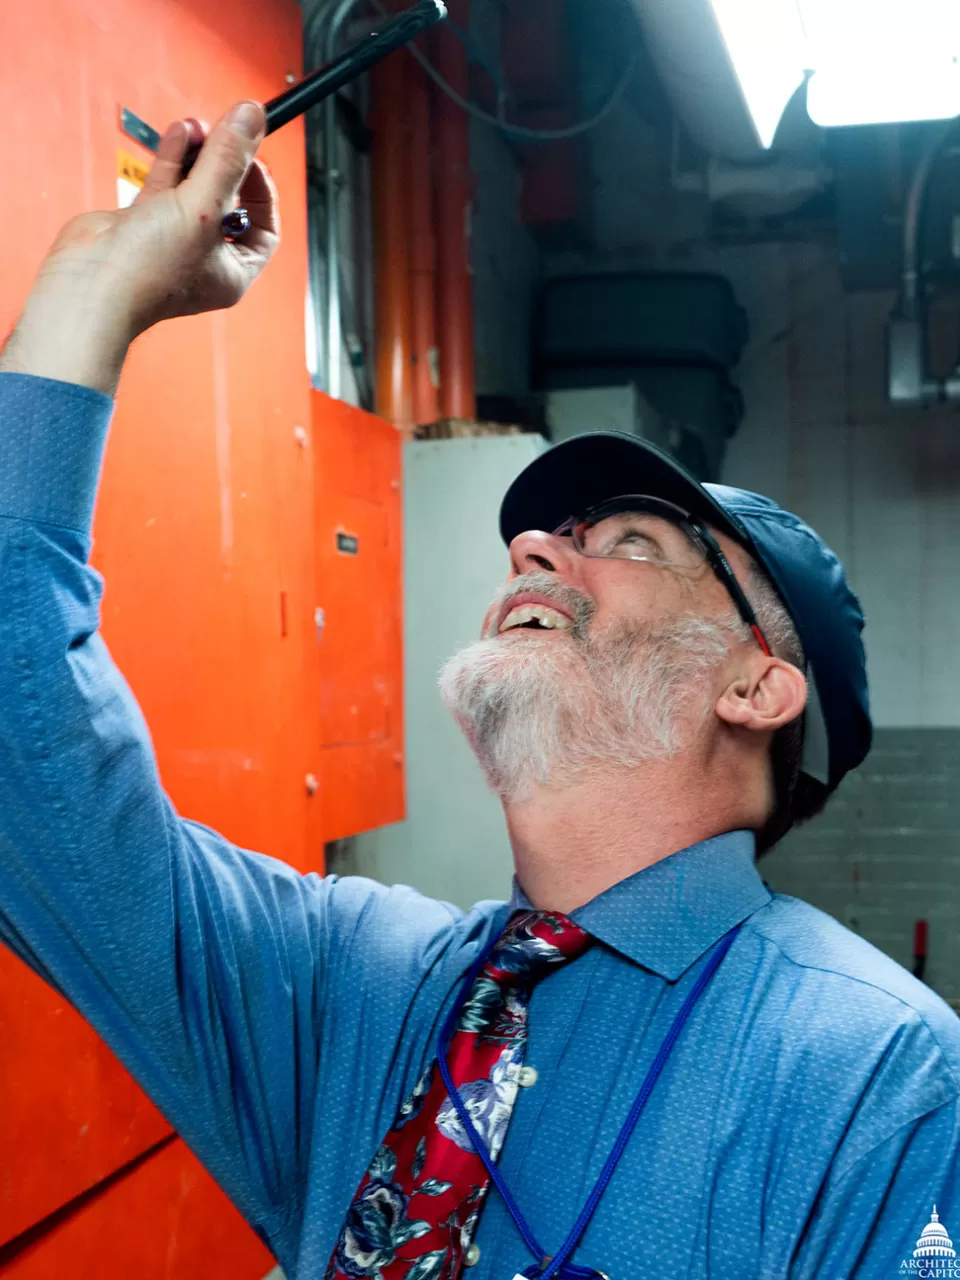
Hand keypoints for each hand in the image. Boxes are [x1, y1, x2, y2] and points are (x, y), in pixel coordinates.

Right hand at [0, 102, 279, 392]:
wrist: (92, 283)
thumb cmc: (151, 269)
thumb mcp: (204, 208)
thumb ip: (227, 160)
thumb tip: (253, 117)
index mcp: (232, 271)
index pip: (263, 226)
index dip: (262, 189)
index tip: (251, 156)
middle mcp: (206, 257)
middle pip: (229, 200)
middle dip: (227, 163)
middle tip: (224, 132)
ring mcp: (173, 239)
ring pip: (196, 187)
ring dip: (199, 154)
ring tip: (198, 126)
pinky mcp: (143, 222)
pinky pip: (166, 185)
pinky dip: (174, 158)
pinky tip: (181, 133)